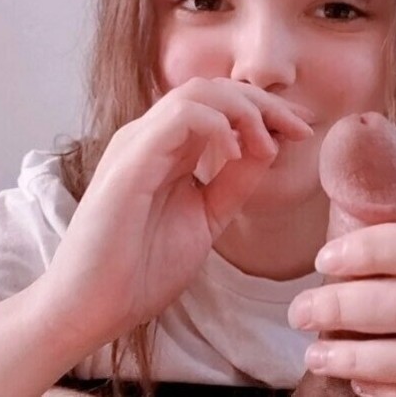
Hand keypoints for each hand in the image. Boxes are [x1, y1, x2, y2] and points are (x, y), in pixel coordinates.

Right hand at [39, 77, 314, 345]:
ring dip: (245, 110)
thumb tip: (266, 151)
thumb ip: (231, 184)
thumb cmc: (139, 270)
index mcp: (165, 150)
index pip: (218, 105)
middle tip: (299, 130)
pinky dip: (219, 126)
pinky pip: (181, 117)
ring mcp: (137, 144)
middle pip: (214, 89)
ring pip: (198, 92)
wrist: (93, 307)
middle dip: (264, 104)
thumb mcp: (205, 219)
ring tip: (266, 145)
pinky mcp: (130, 161)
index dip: (265, 111)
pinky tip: (238, 153)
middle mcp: (149, 138)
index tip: (302, 133)